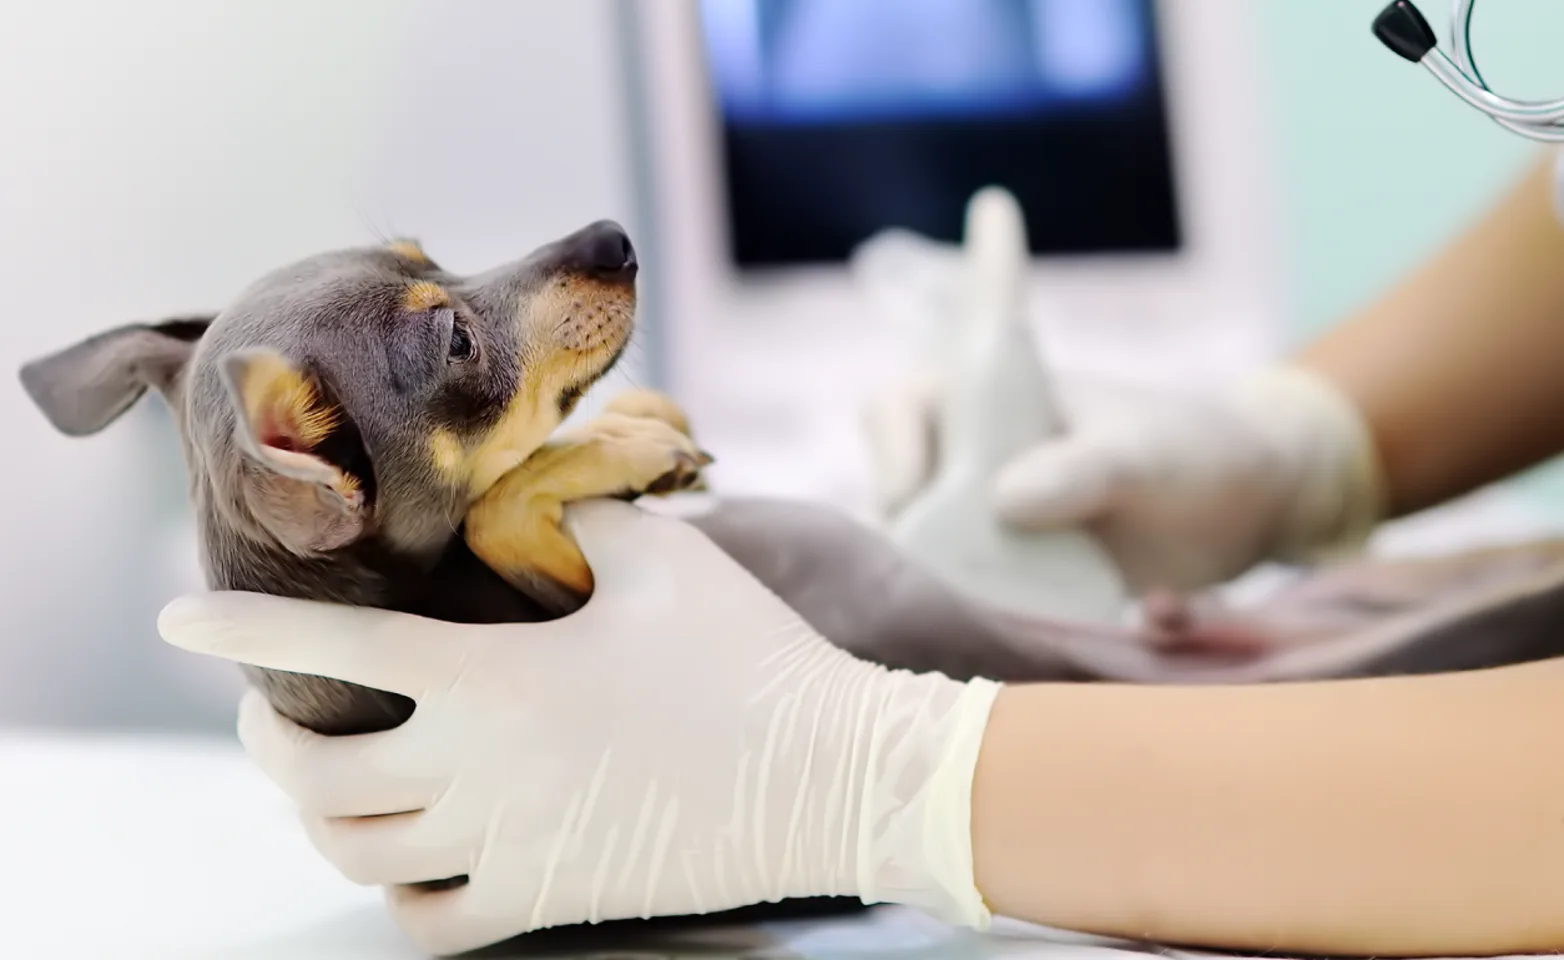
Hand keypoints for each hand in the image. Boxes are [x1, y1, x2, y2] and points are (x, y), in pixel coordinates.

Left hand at [157, 500, 999, 955]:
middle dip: (263, 733)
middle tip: (267, 705)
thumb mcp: (664, 559)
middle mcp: (477, 770)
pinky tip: (407, 860)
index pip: (333, 647)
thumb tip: (533, 496)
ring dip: (315, 815)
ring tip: (325, 779)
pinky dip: (393, 895)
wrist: (830, 775)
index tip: (175, 618)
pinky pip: (429, 925)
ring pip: (353, 853)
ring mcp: (506, 846)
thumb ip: (579, 519)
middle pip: (311, 772)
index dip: (240, 629)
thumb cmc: (749, 656)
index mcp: (492, 677)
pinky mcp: (548, 897)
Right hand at [863, 366, 1384, 593]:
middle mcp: (965, 471)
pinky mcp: (1010, 596)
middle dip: (916, 554)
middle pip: (895, 509)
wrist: (1248, 506)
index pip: (896, 409)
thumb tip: (1005, 501)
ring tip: (1009, 629)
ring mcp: (983, 536)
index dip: (892, 452)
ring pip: (925, 574)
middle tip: (961, 590)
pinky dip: (998, 640)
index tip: (918, 500)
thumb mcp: (1146, 450)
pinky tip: (1048, 651)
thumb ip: (1084, 466)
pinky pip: (976, 621)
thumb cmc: (1190, 448)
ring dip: (956, 607)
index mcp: (983, 405)